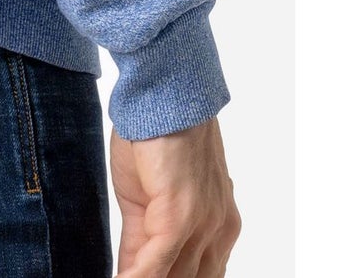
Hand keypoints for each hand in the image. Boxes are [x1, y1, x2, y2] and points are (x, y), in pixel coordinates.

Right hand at [110, 117, 239, 275]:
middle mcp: (219, 231)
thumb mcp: (147, 195)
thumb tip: (132, 273)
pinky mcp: (180, 216)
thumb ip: (143, 237)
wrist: (162, 92)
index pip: (195, 276)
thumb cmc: (155, 134)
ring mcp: (203, 226)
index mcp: (218, 226)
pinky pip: (157, 265)